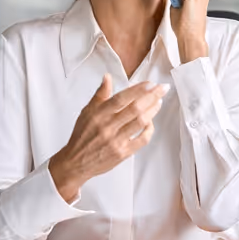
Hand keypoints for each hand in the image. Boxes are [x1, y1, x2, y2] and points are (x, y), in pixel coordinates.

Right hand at [49, 74, 168, 201]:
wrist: (76, 162)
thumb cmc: (82, 135)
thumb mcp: (87, 112)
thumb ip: (100, 95)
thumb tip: (108, 77)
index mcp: (98, 114)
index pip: (121, 98)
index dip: (137, 90)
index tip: (150, 84)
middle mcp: (108, 127)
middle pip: (135, 109)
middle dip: (152, 96)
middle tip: (162, 88)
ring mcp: (116, 141)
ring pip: (140, 122)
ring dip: (153, 110)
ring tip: (159, 102)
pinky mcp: (123, 153)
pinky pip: (142, 140)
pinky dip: (149, 129)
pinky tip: (151, 122)